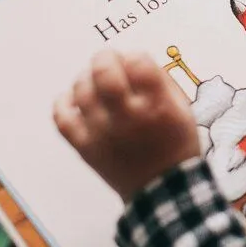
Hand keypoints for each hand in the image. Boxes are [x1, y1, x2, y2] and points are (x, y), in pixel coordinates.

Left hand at [53, 50, 199, 201]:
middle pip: (103, 71)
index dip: (135, 57)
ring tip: (94, 81)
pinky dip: (63, 102)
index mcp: (158, 106)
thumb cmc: (176, 144)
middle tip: (109, 61)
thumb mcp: (183, 109)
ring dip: (86, 77)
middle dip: (105, 58)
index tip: (136, 64)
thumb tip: (133, 60)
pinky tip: (74, 99)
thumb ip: (161, 82)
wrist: (163, 189)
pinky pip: (62, 117)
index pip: (137, 62)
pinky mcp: (85, 147)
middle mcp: (128, 116)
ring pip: (81, 90)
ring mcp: (102, 132)